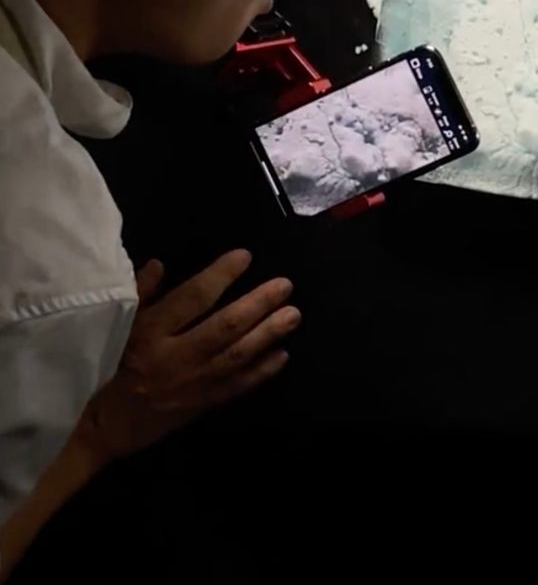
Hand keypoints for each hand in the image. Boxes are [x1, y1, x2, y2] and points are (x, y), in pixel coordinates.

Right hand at [73, 250, 298, 462]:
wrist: (98, 427)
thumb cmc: (105, 369)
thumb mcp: (115, 329)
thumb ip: (139, 296)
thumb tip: (160, 264)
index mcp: (150, 333)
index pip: (192, 298)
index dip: (220, 276)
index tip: (244, 256)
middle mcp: (175, 357)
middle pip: (225, 326)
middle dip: (259, 304)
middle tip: (285, 285)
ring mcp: (191, 383)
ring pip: (238, 355)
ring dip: (269, 334)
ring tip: (294, 315)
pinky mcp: (201, 404)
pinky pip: (237, 386)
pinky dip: (262, 371)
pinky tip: (283, 355)